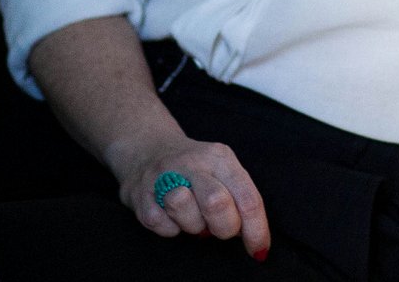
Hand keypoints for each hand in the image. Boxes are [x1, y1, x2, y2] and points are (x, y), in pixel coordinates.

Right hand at [106, 131, 269, 257]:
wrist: (148, 148)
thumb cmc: (195, 169)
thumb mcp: (223, 171)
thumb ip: (239, 198)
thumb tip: (254, 237)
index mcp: (221, 158)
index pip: (247, 198)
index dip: (256, 230)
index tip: (259, 250)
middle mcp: (194, 162)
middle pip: (217, 203)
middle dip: (223, 227)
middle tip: (217, 227)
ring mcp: (163, 175)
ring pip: (184, 210)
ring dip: (193, 225)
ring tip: (192, 216)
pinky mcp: (139, 193)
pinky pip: (159, 224)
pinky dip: (169, 228)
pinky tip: (171, 217)